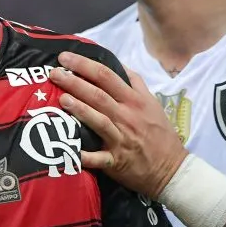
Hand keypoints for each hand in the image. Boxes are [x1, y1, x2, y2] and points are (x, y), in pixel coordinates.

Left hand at [49, 51, 187, 198]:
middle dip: (74, 82)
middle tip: (54, 73)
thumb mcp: (152, 103)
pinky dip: (84, 155)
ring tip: (62, 99)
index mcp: (134, 101)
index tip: (66, 58)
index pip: (107, 76)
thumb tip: (119, 64)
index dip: (85, 65)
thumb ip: (135, 83)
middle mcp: (126, 116)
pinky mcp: (116, 161)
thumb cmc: (159, 133)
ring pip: (99, 120)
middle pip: (98, 95)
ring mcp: (121, 139)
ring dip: (80, 109)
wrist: (171, 168)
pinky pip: (98, 158)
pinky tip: (69, 150)